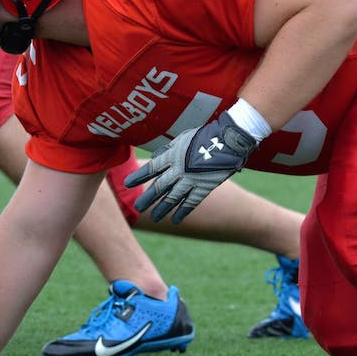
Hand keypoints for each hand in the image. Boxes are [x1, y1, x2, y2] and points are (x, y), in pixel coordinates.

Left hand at [123, 113, 256, 224]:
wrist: (229, 140)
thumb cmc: (205, 135)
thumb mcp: (183, 138)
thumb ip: (169, 149)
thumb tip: (156, 157)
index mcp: (173, 155)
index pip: (151, 168)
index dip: (139, 176)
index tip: (127, 183)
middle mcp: (179, 170)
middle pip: (159, 187)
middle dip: (148, 198)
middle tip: (138, 207)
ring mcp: (192, 180)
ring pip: (173, 198)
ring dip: (163, 208)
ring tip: (155, 217)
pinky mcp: (204, 187)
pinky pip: (191, 202)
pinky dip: (183, 211)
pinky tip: (176, 220)